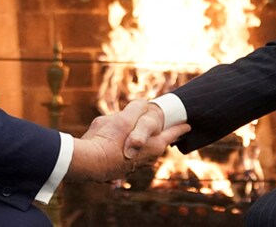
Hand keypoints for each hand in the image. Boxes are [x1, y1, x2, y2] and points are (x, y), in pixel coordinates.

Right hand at [67, 99, 189, 181]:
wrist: (87, 163)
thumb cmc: (108, 139)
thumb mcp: (124, 117)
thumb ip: (137, 108)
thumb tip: (143, 104)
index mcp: (153, 146)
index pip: (171, 134)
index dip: (179, 128)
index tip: (188, 126)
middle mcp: (145, 159)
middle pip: (156, 145)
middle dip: (158, 137)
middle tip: (164, 131)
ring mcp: (131, 167)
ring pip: (140, 153)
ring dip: (139, 144)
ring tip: (136, 136)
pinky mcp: (116, 171)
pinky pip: (124, 159)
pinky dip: (123, 152)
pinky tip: (114, 148)